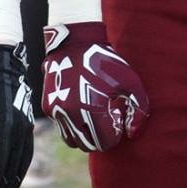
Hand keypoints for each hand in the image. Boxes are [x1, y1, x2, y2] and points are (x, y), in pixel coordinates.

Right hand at [41, 22, 148, 151]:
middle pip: (87, 145)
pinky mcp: (48, 106)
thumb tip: (133, 133)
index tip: (118, 115)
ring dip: (85, 134)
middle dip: (100, 137)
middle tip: (108, 116)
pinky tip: (82, 103)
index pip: (105, 142)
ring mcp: (57, 112)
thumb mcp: (131, 82)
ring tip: (94, 112)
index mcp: (91, 110)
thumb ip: (139, 110)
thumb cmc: (106, 62)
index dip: (115, 133)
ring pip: (72, 140)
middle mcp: (70, 115)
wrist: (74, 42)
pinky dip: (73, 123)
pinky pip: (62, 126)